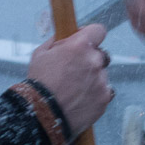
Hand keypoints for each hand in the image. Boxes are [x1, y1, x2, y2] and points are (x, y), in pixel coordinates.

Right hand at [27, 22, 111, 137]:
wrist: (42, 114)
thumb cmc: (39, 84)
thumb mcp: (41, 54)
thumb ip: (57, 41)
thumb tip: (67, 35)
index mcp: (79, 46)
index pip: (98, 30)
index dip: (91, 35)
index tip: (85, 41)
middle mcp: (94, 61)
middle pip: (100, 54)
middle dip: (90, 59)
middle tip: (74, 71)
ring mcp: (102, 80)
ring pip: (101, 74)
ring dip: (92, 78)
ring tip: (74, 89)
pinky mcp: (105, 98)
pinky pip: (104, 91)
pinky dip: (95, 93)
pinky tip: (80, 98)